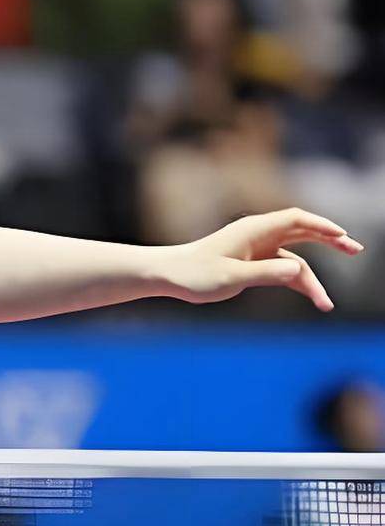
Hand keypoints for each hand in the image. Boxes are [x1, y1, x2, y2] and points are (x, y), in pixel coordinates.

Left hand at [162, 208, 363, 310]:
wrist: (168, 275)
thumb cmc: (195, 275)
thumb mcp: (231, 277)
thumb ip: (265, 272)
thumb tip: (298, 270)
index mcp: (254, 230)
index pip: (296, 219)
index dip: (322, 226)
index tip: (343, 237)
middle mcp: (258, 235)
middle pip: (302, 232)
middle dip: (330, 241)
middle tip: (356, 250)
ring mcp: (256, 249)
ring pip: (294, 257)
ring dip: (312, 278)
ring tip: (326, 305)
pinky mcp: (252, 263)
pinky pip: (282, 270)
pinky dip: (296, 283)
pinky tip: (310, 300)